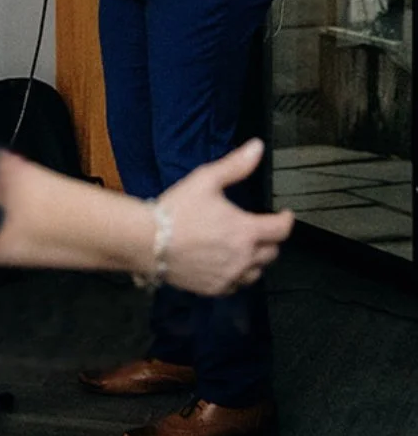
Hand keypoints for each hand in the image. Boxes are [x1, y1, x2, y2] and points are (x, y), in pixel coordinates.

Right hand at [156, 140, 293, 296]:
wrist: (148, 240)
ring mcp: (229, 276)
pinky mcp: (214, 288)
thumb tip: (257, 147)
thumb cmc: (177, 209)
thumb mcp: (206, 179)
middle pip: (272, 253)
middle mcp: (242, 257)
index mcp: (245, 230)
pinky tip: (228, 265)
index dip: (287, 220)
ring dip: (257, 260)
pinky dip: (238, 275)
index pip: (281, 230)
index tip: (285, 214)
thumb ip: (235, 165)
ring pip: (257, 272)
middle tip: (262, 230)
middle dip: (270, 240)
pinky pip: (237, 286)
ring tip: (247, 248)